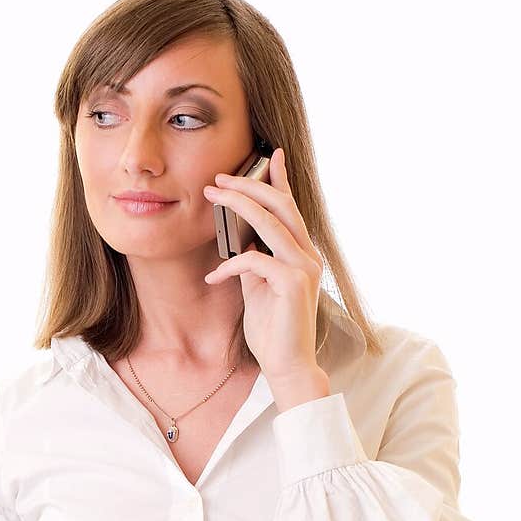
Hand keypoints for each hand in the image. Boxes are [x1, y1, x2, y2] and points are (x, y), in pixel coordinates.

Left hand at [202, 148, 327, 403]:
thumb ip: (255, 262)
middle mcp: (308, 256)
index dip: (280, 179)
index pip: (291, 208)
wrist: (287, 365)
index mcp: (302, 254)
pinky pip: (255, 260)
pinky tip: (213, 276)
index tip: (268, 156)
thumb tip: (241, 241)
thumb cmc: (272, 330)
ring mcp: (304, 268)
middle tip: (219, 178)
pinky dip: (230, 265)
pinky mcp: (293, 284)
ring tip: (213, 196)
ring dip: (238, 206)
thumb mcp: (258, 288)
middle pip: (281, 206)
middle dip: (249, 186)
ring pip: (271, 223)